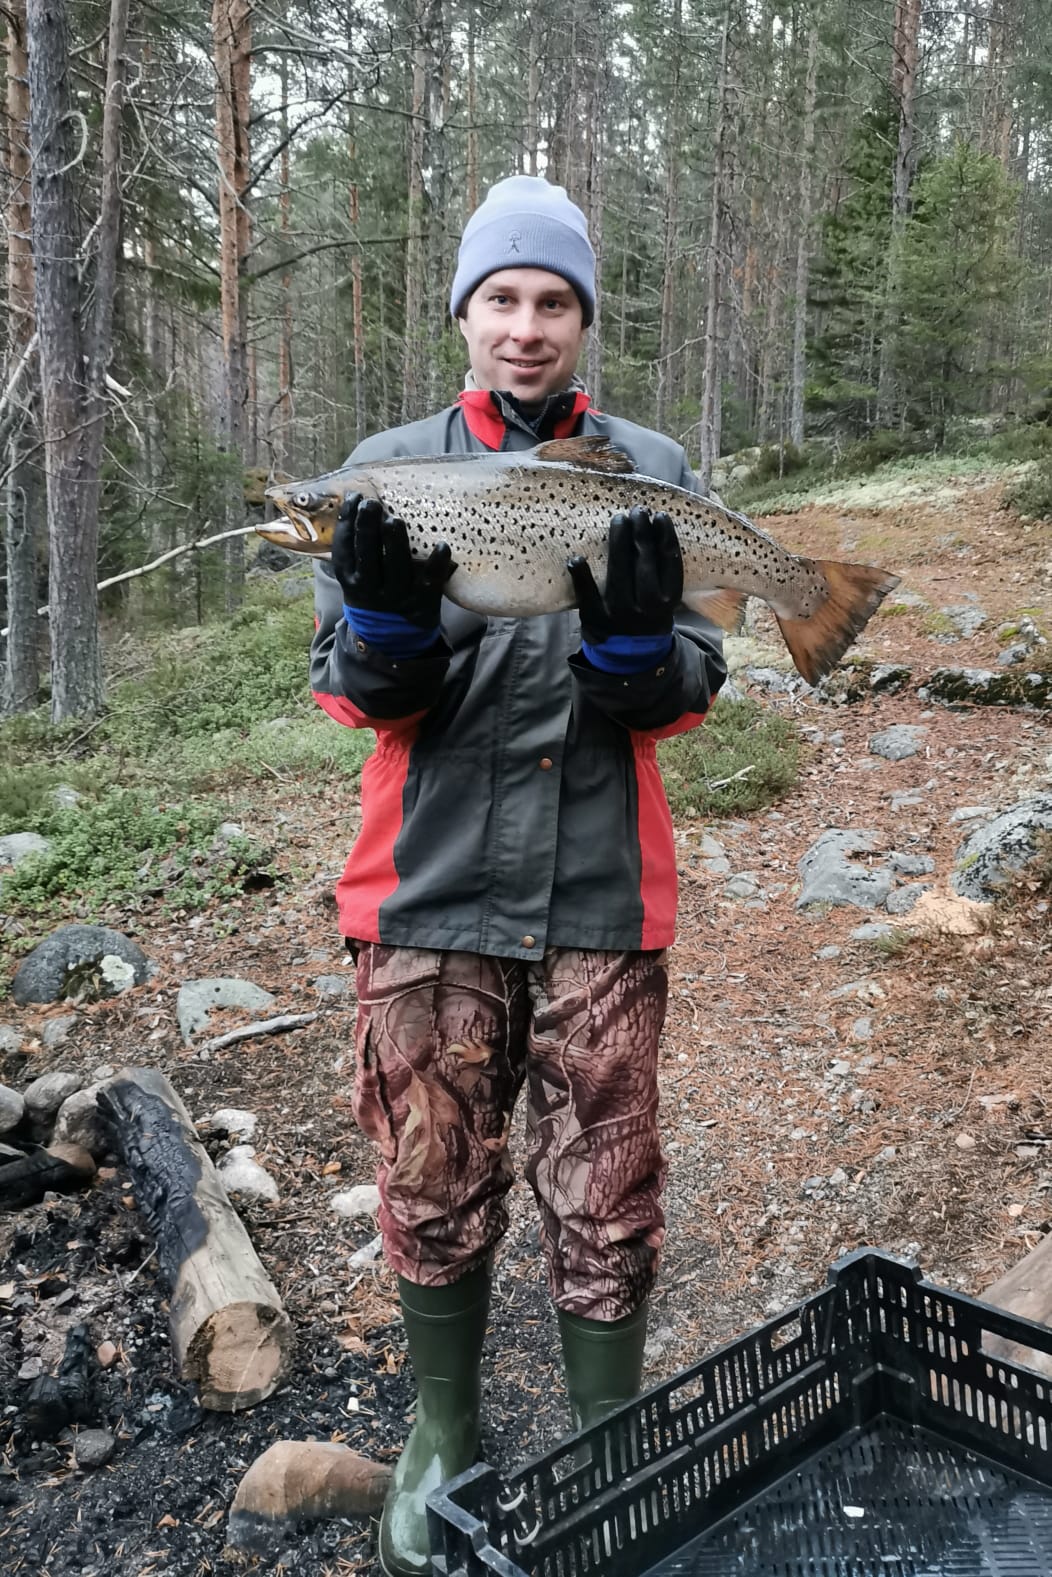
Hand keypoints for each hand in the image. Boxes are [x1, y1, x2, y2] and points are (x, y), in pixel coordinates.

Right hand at [332, 494, 454, 629]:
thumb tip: (354, 503)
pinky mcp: (422, 602)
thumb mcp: (354, 578)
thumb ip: (353, 549)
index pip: (345, 547)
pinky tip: (442, 545)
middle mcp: (371, 589)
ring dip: (395, 541)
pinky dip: (437, 563)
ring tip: (394, 520)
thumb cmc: (372, 595)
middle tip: (372, 504)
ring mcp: (397, 596)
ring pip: (396, 566)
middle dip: (368, 527)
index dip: (348, 521)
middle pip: (367, 555)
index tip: (355, 498)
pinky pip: (430, 580)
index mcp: (351, 580)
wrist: (391, 638)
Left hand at [567, 505, 682, 642]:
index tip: (660, 516)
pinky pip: (587, 594)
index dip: (666, 537)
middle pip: (644, 563)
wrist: (630, 657)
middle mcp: (647, 607)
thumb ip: (663, 574)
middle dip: (641, 533)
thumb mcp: (665, 601)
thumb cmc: (649, 617)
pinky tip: (576, 558)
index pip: (670, 563)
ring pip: (619, 572)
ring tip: (619, 520)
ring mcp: (620, 614)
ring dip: (618, 542)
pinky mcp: (595, 619)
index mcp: (668, 601)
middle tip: (637, 510)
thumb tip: (657, 528)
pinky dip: (581, 576)